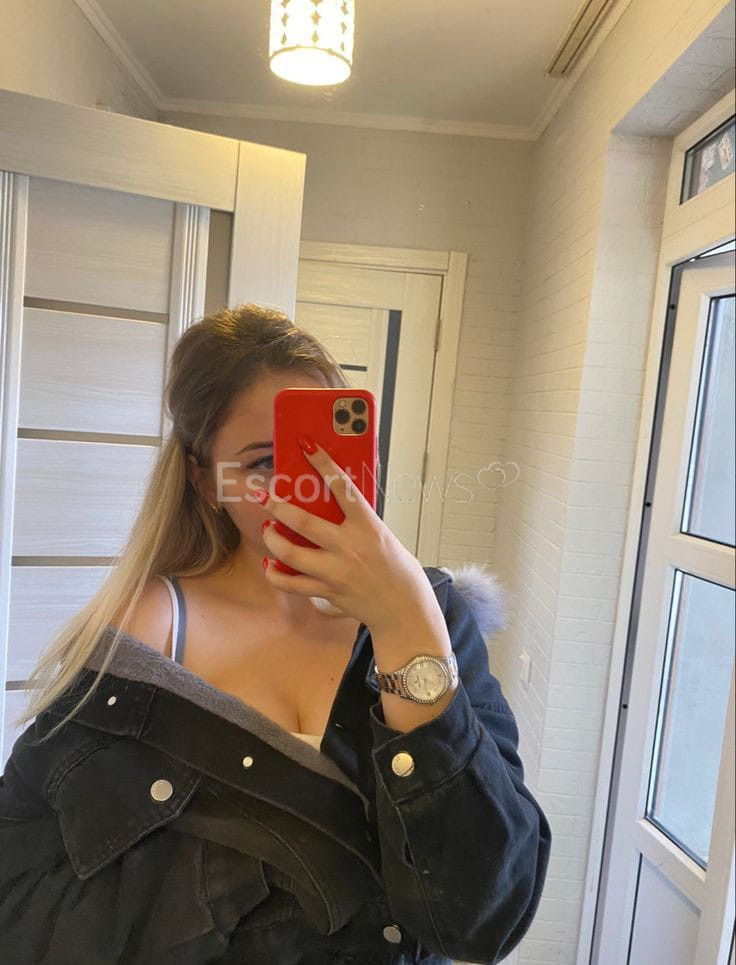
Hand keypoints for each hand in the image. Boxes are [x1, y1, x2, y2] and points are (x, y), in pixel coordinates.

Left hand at [258, 438, 442, 634]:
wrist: (405, 610)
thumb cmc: (398, 570)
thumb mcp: (382, 536)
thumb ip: (358, 522)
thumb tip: (331, 502)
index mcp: (368, 527)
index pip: (342, 486)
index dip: (322, 463)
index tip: (306, 445)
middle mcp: (349, 547)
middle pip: (303, 521)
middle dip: (277, 506)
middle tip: (264, 496)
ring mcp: (336, 571)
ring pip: (290, 553)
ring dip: (272, 538)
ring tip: (268, 529)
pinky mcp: (327, 591)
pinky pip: (291, 583)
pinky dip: (274, 573)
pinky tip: (269, 564)